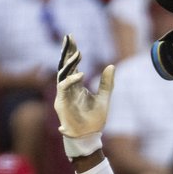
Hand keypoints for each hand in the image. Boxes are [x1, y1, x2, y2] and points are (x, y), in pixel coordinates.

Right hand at [54, 34, 114, 156]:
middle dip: (66, 51)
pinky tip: (80, 74)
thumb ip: (106, 83)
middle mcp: (68, 88)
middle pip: (65, 66)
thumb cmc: (95, 120)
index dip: (72, 52)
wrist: (90, 137)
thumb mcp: (104, 98)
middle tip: (69, 37)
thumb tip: (111, 65)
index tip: (72, 38)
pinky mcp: (61, 103)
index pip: (73, 65)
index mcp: (76, 86)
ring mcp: (63, 95)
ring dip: (69, 63)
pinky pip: (64, 88)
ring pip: (63, 74)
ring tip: (77, 52)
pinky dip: (71, 80)